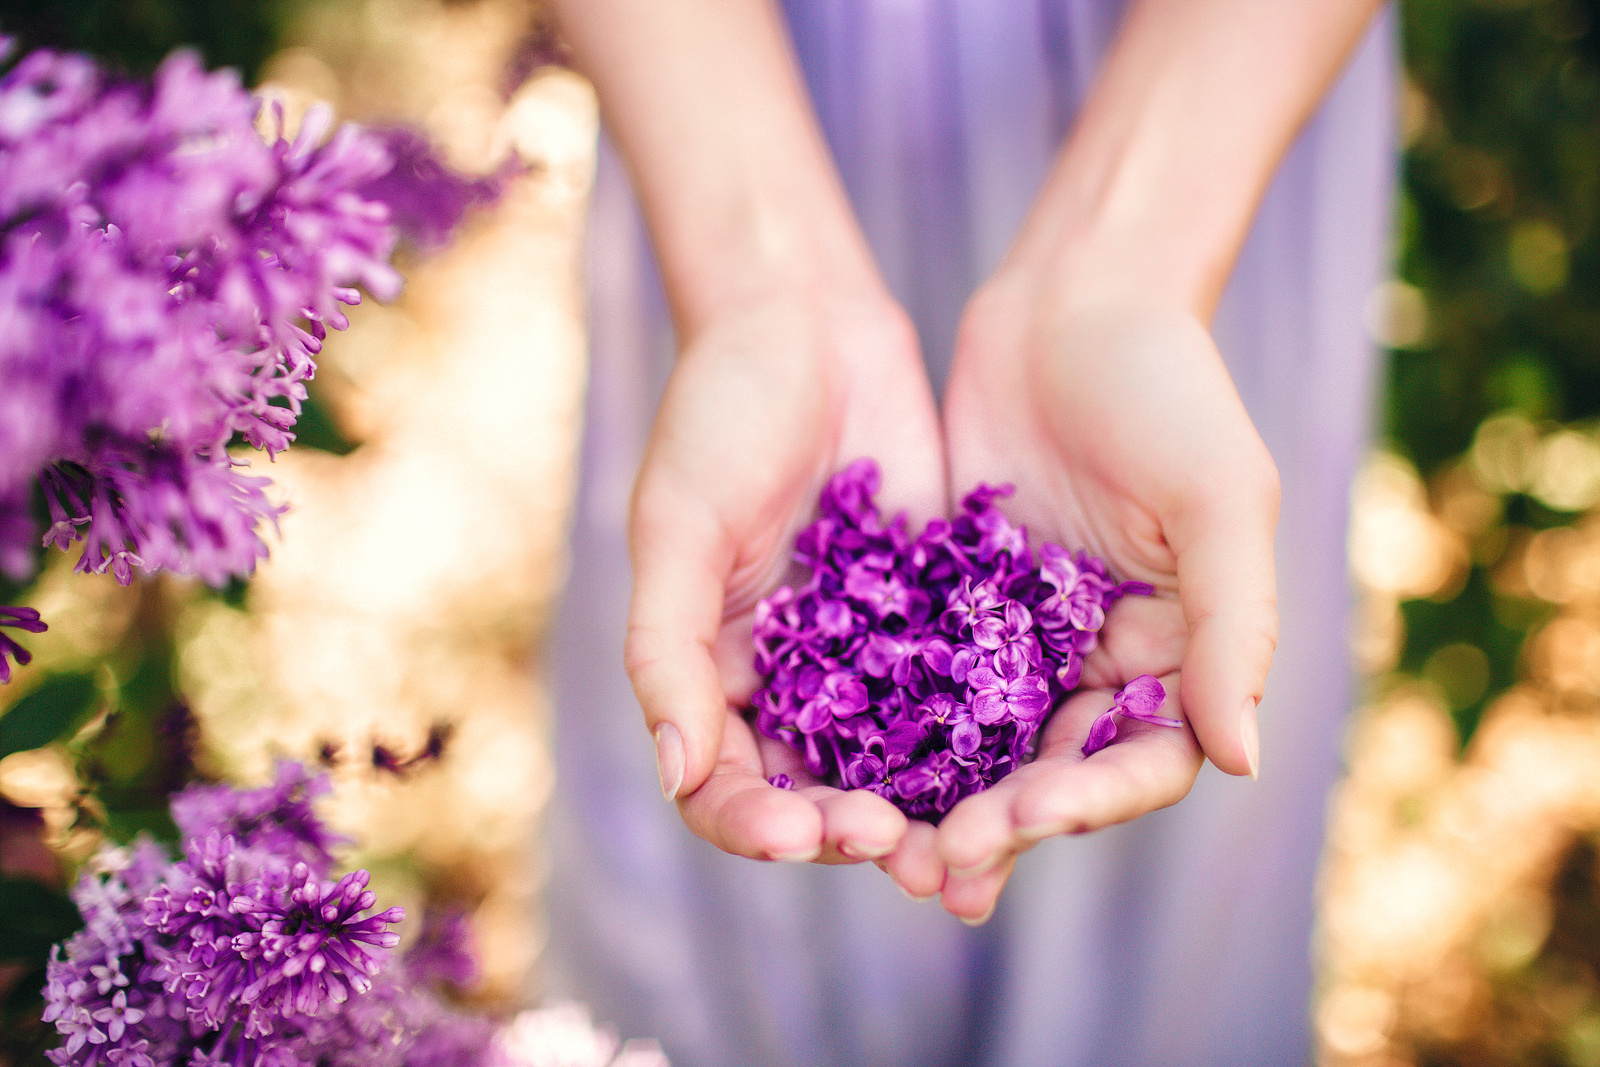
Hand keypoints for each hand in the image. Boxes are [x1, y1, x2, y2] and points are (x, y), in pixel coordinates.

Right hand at [626, 287, 950, 882]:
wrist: (804, 320)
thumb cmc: (716, 414)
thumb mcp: (678, 528)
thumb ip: (667, 649)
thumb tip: (676, 771)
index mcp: (713, 672)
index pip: (725, 785)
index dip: (759, 822)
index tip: (804, 830)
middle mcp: (789, 678)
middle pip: (817, 792)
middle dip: (850, 831)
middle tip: (900, 847)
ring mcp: (866, 653)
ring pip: (895, 763)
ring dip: (925, 811)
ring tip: (968, 843)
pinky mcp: (936, 615)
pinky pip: (960, 693)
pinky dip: (985, 739)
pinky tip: (1025, 763)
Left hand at [930, 272, 1278, 922]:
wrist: (1074, 297)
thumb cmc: (1168, 387)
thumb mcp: (1217, 500)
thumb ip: (1232, 627)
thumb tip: (1241, 760)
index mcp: (1178, 651)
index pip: (1144, 759)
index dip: (1090, 801)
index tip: (1025, 818)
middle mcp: (1102, 659)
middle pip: (1057, 771)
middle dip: (1003, 822)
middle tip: (936, 861)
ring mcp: (1024, 635)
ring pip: (984, 745)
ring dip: (942, 799)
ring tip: (887, 848)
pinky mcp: (955, 602)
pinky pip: (923, 681)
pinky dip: (892, 728)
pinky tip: (840, 765)